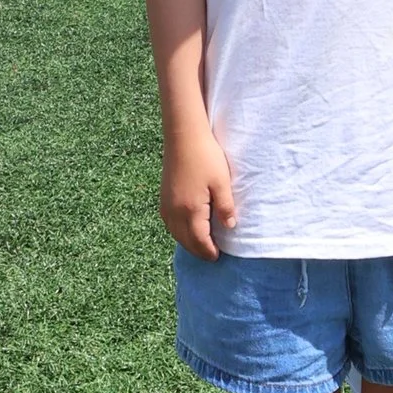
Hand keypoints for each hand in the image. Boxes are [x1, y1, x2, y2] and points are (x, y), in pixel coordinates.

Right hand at [161, 130, 236, 258]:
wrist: (183, 135)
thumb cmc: (206, 156)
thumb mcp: (222, 182)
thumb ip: (225, 207)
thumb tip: (229, 227)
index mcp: (190, 210)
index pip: (199, 241)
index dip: (209, 251)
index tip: (218, 257)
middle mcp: (174, 211)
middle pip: (185, 240)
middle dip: (198, 250)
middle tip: (211, 255)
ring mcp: (166, 204)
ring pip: (175, 233)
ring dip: (187, 242)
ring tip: (200, 245)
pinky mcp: (163, 196)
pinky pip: (169, 223)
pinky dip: (178, 231)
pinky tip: (186, 228)